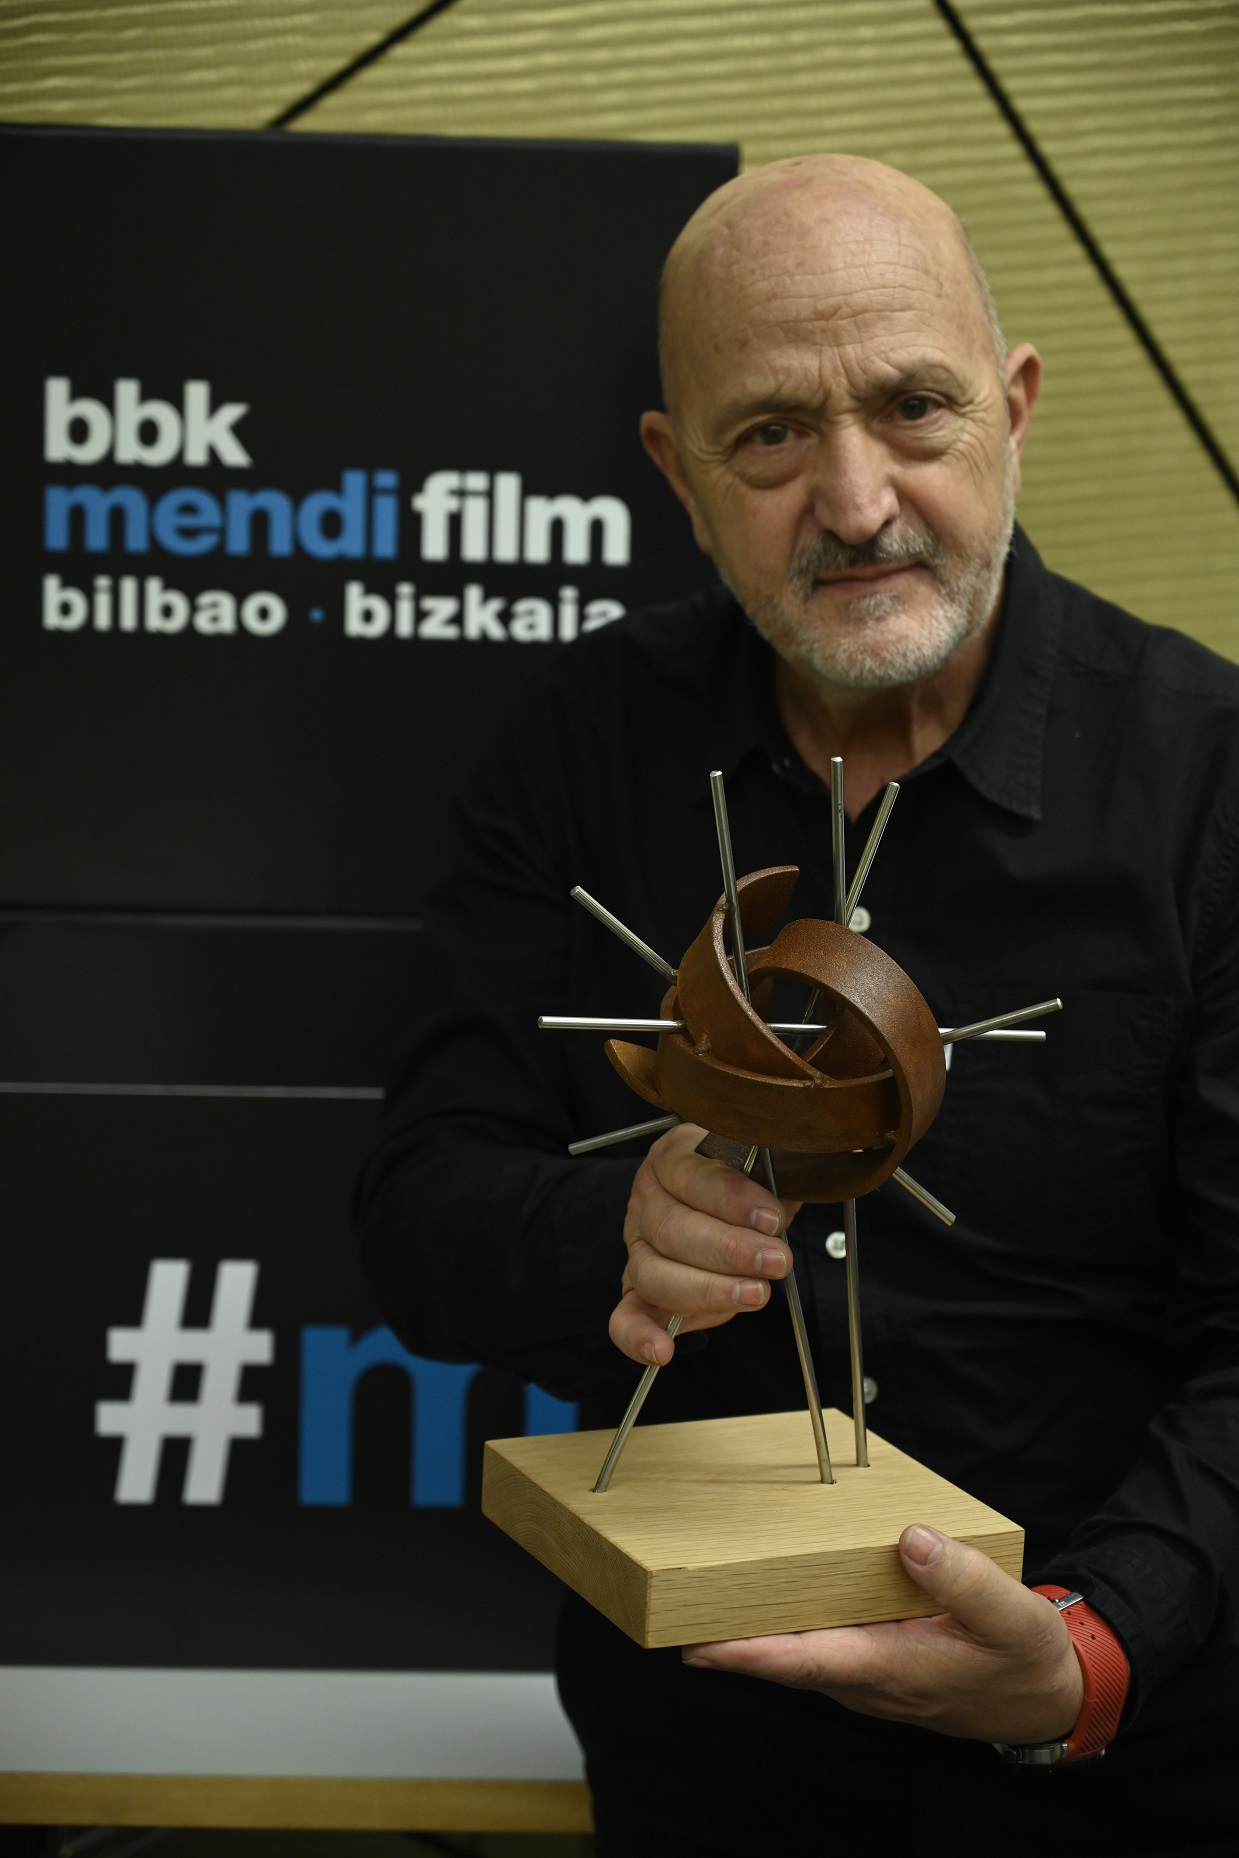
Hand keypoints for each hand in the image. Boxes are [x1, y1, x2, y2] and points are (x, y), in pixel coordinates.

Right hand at [609, 1123, 799, 1366]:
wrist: (718, 1207)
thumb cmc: (745, 1184)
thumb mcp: (764, 1164)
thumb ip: (780, 1169)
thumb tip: (814, 1178)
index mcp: (673, 1157)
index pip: (691, 1175)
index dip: (731, 1199)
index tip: (772, 1218)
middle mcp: (646, 1201)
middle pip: (672, 1229)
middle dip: (729, 1250)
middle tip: (776, 1261)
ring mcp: (638, 1248)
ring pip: (654, 1273)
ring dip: (707, 1289)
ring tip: (756, 1295)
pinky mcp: (638, 1291)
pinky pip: (624, 1317)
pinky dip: (639, 1336)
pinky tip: (662, 1351)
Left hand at [683, 1524, 1084, 1744]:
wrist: (1047, 1694)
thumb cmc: (1025, 1659)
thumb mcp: (1010, 1616)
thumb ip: (963, 1579)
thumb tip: (911, 1539)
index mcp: (890, 1668)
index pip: (800, 1662)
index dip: (744, 1653)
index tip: (693, 1643)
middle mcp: (864, 1677)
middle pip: (780, 1656)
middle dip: (725, 1635)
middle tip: (668, 1603)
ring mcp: (864, 1673)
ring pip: (793, 1651)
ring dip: (749, 1629)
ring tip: (698, 1588)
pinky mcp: (870, 1660)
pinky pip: (815, 1642)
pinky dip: (783, 1622)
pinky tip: (765, 1589)